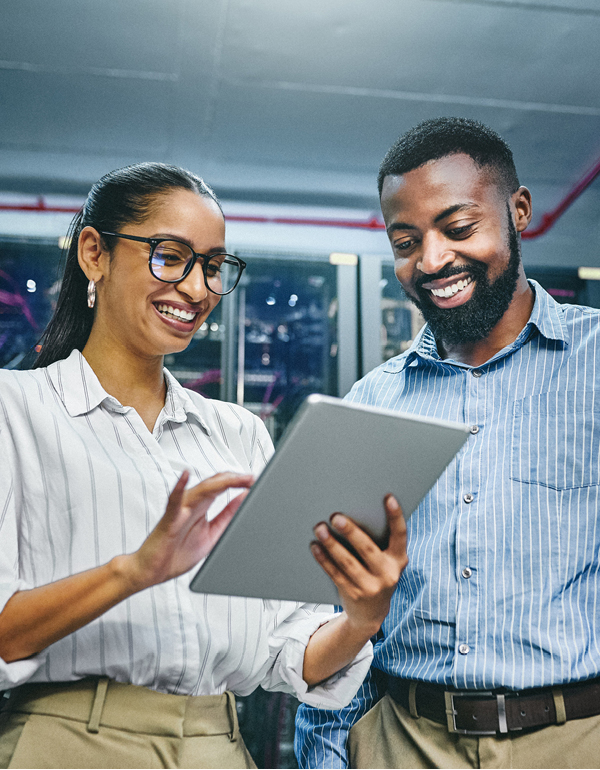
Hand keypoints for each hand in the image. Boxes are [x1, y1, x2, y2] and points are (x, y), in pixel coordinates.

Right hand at [127, 470, 253, 589]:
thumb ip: (226, 516)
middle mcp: (190, 504)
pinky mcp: (168, 519)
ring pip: (201, 489)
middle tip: (253, 478)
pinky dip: (179, 487)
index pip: (222, 486)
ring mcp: (179, 510)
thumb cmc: (176, 554)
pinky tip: (186, 476)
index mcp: (201, 507)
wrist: (151, 571)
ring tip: (238, 477)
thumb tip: (243, 499)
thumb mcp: (212, 534)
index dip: (239, 481)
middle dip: (235, 479)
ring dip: (221, 481)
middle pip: (215, 483)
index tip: (257, 480)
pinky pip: (173, 501)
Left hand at [310, 495, 407, 635]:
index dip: (396, 516)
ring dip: (332, 544)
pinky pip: (335, 574)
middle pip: (368, 549)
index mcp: (399, 560)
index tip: (388, 497)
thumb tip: (352, 515)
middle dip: (351, 532)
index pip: (400, 535)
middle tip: (336, 517)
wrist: (371, 615)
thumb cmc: (376, 575)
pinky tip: (315, 547)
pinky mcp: (353, 595)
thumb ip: (379, 543)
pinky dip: (324, 559)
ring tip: (320, 528)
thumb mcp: (386, 563)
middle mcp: (388, 574)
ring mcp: (371, 587)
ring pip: (348, 562)